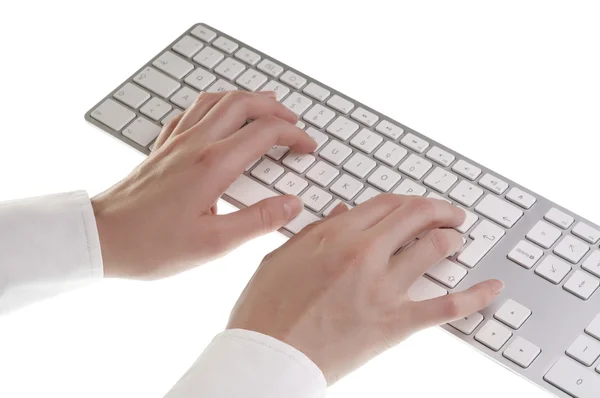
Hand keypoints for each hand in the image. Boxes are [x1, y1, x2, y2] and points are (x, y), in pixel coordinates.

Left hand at [92, 91, 315, 278]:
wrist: (101, 238)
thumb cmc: (152, 244)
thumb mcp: (214, 243)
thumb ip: (258, 221)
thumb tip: (292, 205)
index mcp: (213, 165)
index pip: (265, 132)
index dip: (293, 136)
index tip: (307, 148)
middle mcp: (196, 144)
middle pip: (242, 104)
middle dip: (274, 107)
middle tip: (292, 121)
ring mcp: (176, 142)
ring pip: (215, 100)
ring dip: (244, 99)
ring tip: (263, 105)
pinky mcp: (162, 149)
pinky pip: (190, 112)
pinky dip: (212, 106)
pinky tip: (215, 117)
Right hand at [227, 195, 503, 383]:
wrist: (269, 357)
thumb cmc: (267, 310)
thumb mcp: (281, 257)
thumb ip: (315, 231)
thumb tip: (345, 214)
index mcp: (335, 235)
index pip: (386, 203)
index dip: (408, 201)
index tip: (415, 206)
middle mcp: (363, 254)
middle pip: (416, 216)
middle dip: (439, 210)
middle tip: (449, 214)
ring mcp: (382, 288)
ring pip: (434, 249)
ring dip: (452, 239)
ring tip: (458, 239)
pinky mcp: (395, 323)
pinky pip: (445, 306)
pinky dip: (475, 296)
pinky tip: (493, 287)